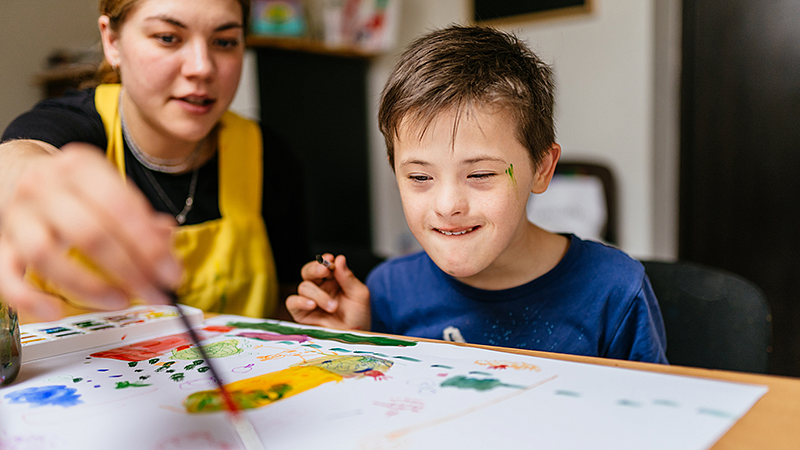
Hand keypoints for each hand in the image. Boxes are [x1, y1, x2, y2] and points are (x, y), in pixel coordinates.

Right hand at [0, 142, 182, 320]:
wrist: (19, 171)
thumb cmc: (75, 186)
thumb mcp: (109, 186)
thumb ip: (140, 214)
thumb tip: (166, 240)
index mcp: (80, 166)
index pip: (120, 206)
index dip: (149, 244)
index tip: (171, 272)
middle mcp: (44, 187)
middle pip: (89, 233)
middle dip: (129, 269)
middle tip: (155, 291)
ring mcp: (18, 215)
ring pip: (46, 255)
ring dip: (88, 286)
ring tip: (120, 300)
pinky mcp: (1, 242)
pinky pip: (7, 275)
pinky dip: (30, 298)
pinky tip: (57, 311)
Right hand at [285, 254, 370, 329]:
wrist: (355, 338)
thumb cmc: (358, 317)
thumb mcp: (359, 295)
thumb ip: (348, 277)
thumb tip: (339, 259)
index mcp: (333, 280)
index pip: (323, 264)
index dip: (324, 261)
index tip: (330, 260)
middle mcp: (320, 288)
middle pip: (308, 271)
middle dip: (315, 269)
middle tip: (325, 271)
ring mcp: (309, 300)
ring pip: (304, 286)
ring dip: (319, 294)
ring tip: (333, 306)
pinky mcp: (301, 313)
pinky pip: (292, 302)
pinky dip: (300, 301)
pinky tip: (312, 305)